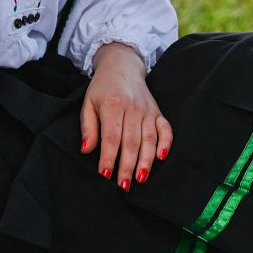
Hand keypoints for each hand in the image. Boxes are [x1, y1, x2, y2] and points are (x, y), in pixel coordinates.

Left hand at [79, 42, 172, 190]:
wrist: (122, 66)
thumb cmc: (102, 89)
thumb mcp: (88, 103)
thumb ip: (88, 127)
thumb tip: (86, 150)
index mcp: (113, 105)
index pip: (111, 137)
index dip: (109, 157)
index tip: (105, 175)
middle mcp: (133, 108)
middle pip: (131, 142)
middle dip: (127, 166)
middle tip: (123, 186)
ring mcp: (147, 110)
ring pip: (149, 139)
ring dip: (146, 161)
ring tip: (140, 179)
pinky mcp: (158, 112)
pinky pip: (165, 130)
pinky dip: (165, 143)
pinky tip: (161, 157)